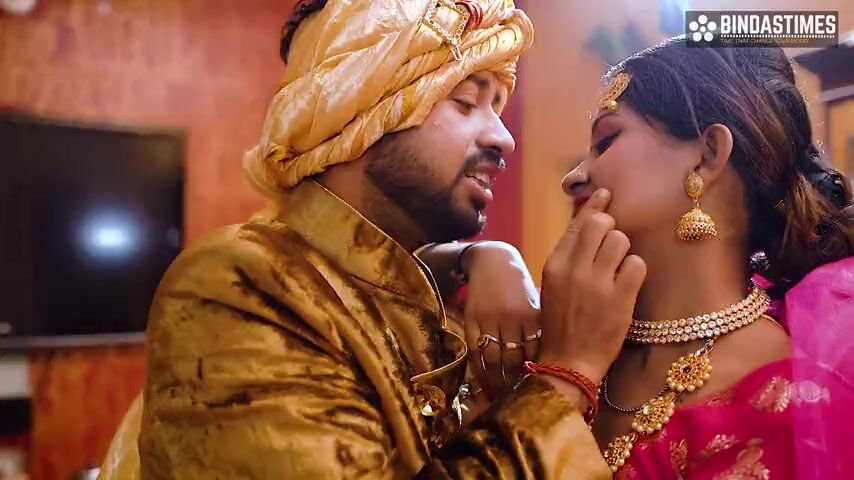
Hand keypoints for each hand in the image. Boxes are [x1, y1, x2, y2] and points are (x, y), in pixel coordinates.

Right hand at [461, 241, 539, 397]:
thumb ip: (539, 332)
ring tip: (501, 395)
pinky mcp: (471, 318)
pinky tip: (484, 379)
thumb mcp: (535, 305)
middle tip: (518, 400)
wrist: (493, 260)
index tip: (536, 390)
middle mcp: (511, 318)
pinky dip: (479, 368)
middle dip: (515, 382)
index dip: (535, 374)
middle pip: (513, 359)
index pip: (534, 354)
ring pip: (493, 357)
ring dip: (497, 379)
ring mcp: (489, 319)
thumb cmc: (519, 287)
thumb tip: (547, 361)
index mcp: (532, 316)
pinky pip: (474, 349)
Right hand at [539, 189, 645, 385]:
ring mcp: (598, 282)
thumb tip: (587, 222)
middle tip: (612, 244)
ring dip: (624, 252)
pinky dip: (635, 271)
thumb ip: (568, 256)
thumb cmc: (561, 323)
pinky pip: (637, 264)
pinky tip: (627, 284)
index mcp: (554, 264)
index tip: (606, 194)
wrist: (569, 361)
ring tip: (618, 270)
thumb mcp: (553, 285)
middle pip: (601, 225)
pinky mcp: (620, 297)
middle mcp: (574, 268)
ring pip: (622, 241)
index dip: (595, 206)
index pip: (577, 223)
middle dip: (611, 229)